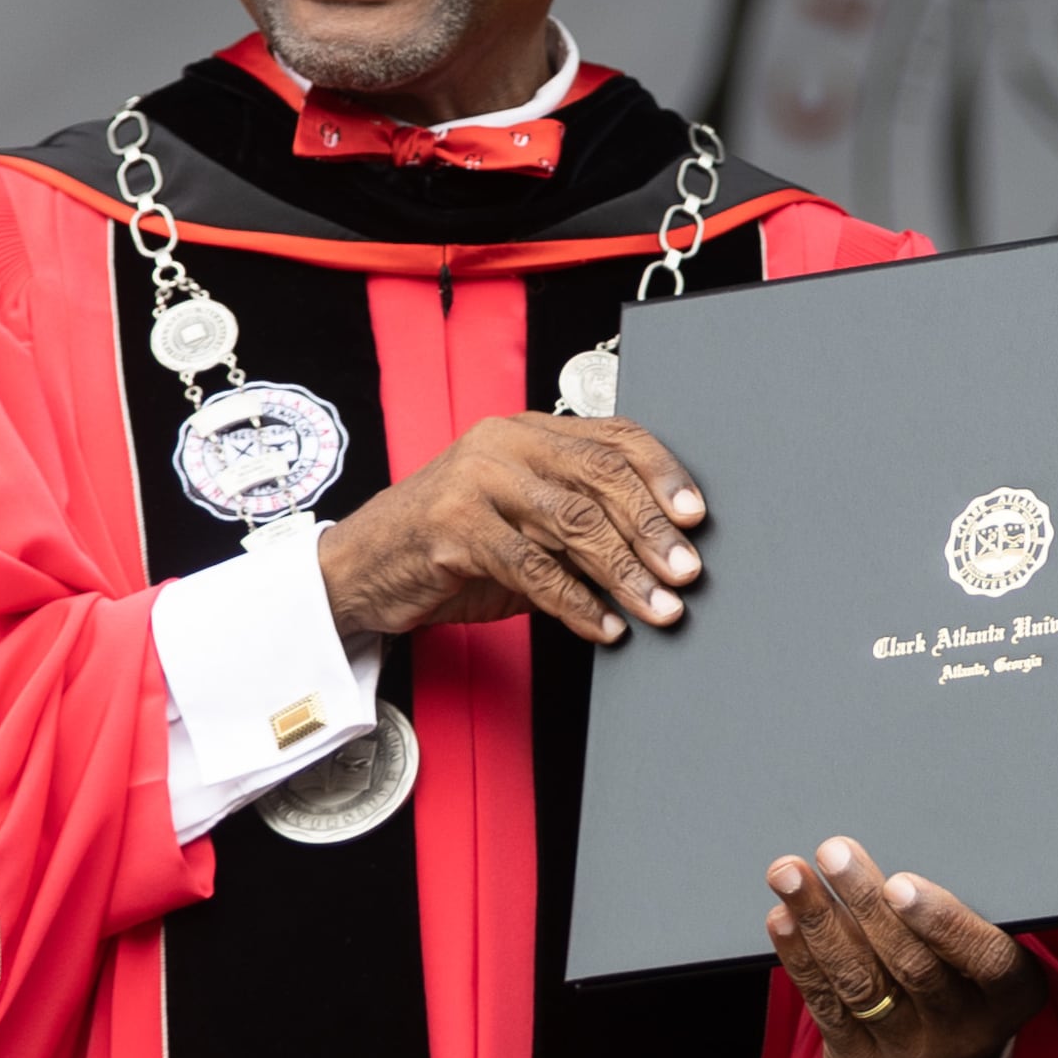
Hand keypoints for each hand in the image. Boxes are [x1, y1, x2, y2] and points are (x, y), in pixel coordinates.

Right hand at [314, 413, 704, 645]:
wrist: (361, 568)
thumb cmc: (451, 545)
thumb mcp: (522, 521)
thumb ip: (578, 524)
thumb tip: (660, 555)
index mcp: (529, 431)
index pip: (615, 437)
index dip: (663, 474)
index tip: (696, 516)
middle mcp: (504, 444)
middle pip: (601, 477)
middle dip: (651, 529)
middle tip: (686, 570)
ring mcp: (475, 481)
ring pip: (573, 522)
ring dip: (625, 572)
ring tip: (659, 606)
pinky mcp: (453, 528)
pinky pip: (533, 568)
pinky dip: (577, 603)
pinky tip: (604, 626)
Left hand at [764, 838, 1048, 1057]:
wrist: (948, 1048)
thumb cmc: (967, 966)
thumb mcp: (989, 939)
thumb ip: (957, 908)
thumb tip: (889, 855)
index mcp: (1011, 995)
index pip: (984, 959)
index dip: (942, 922)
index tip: (900, 882)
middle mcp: (964, 1034)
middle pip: (912, 966)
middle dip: (865, 904)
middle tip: (834, 854)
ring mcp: (911, 1057)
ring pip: (860, 984)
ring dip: (819, 923)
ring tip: (790, 874)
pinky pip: (825, 1007)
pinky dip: (801, 958)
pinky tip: (783, 919)